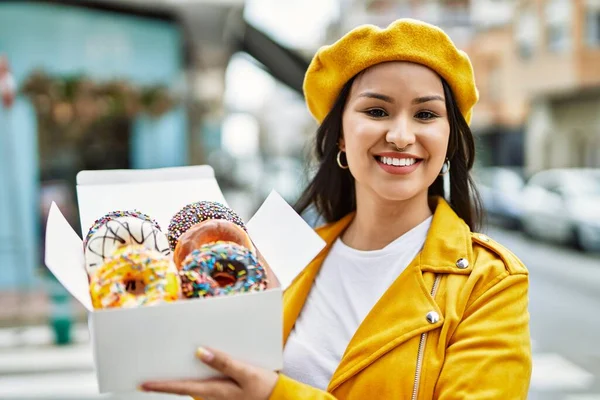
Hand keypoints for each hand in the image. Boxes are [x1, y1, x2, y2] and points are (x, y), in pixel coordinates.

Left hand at [140, 347, 278, 399]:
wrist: (279, 398)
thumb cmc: (263, 387)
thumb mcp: (246, 372)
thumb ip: (223, 362)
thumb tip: (200, 352)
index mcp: (214, 391)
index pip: (180, 388)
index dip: (161, 386)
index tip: (143, 383)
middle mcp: (212, 394)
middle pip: (183, 385)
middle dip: (166, 378)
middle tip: (149, 367)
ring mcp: (217, 393)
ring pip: (193, 383)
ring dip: (180, 374)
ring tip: (166, 359)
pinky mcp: (224, 389)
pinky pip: (204, 380)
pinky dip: (195, 372)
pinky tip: (196, 357)